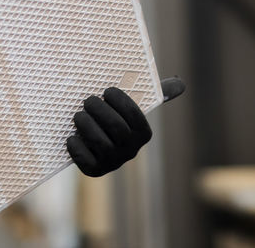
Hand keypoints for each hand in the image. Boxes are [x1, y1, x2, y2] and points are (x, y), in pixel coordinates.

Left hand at [66, 76, 185, 176]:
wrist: (94, 143)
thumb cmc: (115, 116)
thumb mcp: (132, 105)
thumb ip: (155, 94)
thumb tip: (182, 83)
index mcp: (143, 134)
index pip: (135, 115)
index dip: (121, 101)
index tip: (107, 90)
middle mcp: (131, 151)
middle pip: (117, 129)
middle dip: (100, 110)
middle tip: (88, 100)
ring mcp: (113, 163)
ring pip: (101, 143)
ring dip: (87, 125)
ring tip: (78, 115)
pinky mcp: (94, 171)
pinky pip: (85, 161)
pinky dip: (77, 147)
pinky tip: (72, 136)